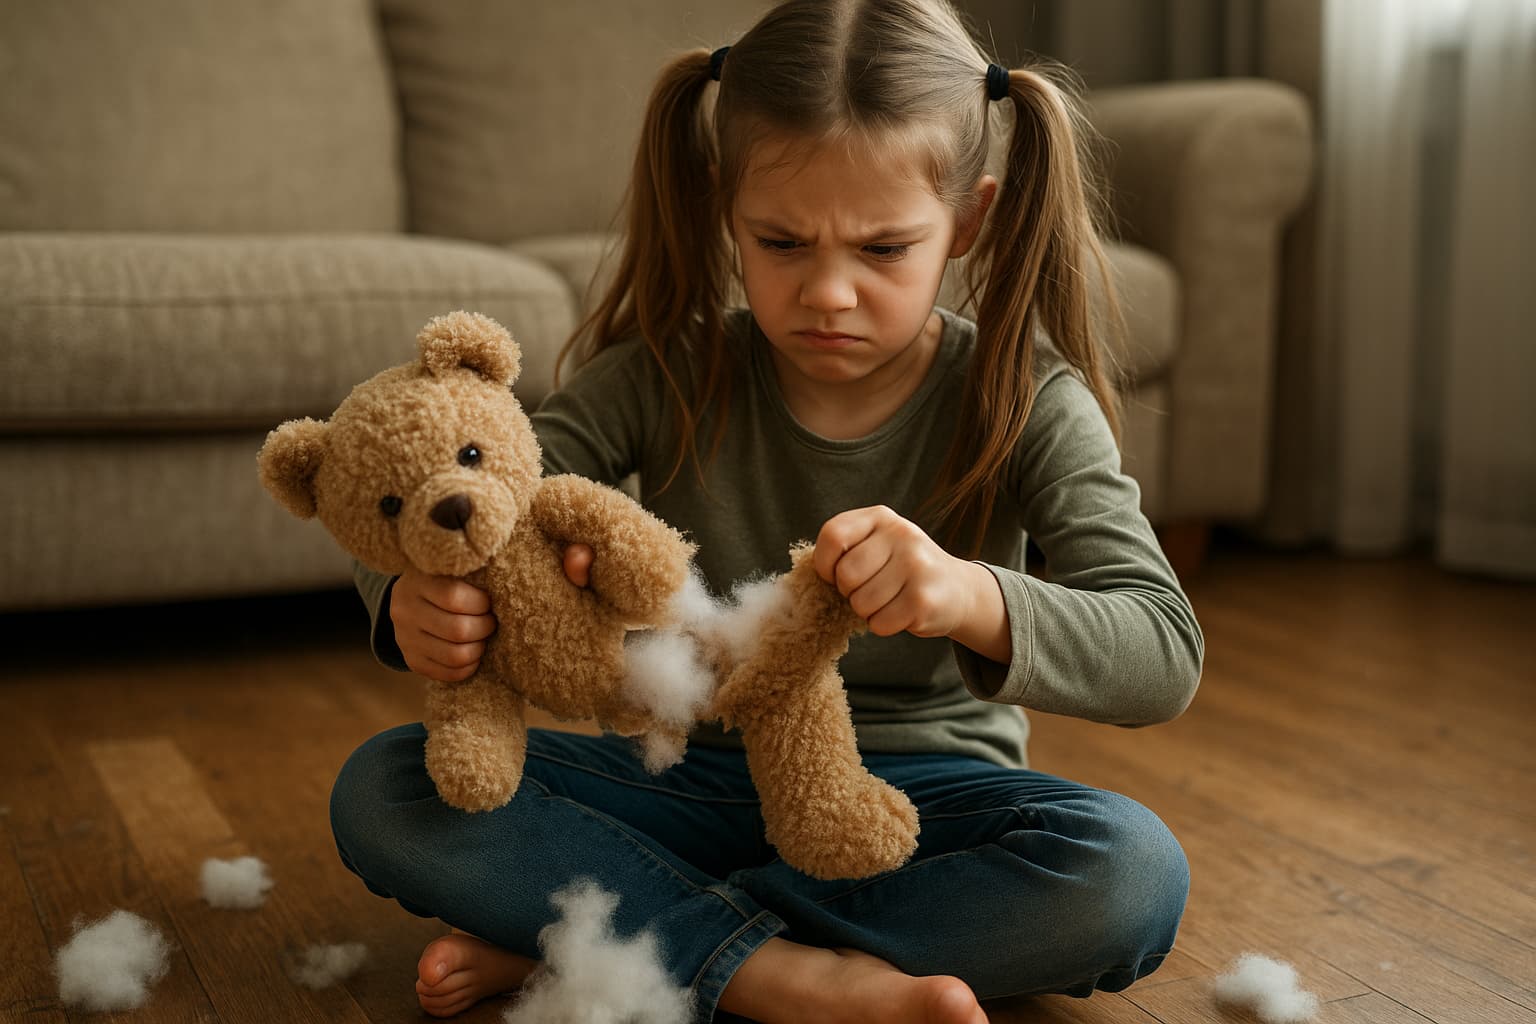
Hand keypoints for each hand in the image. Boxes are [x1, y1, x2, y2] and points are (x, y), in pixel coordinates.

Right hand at [389, 547, 594, 681]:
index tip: (492, 600)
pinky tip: (476, 652)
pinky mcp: (409, 657)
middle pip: (458, 629)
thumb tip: (581, 559)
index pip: (455, 596)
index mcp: (426, 569)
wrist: (433, 589)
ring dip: (479, 650)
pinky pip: (447, 673)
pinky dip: (468, 666)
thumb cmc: (482, 570)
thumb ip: (552, 552)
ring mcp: (403, 632)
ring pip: (454, 655)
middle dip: (485, 629)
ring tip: (485, 635)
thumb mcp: (505, 555)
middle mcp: (405, 601)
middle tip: (494, 621)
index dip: (483, 605)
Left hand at [813, 506, 1011, 659]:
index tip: (834, 574)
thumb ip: (848, 548)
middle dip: (849, 592)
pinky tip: (901, 613)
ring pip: (861, 603)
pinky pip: (880, 623)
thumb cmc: (903, 569)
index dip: (825, 563)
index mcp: (882, 517)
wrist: (957, 589)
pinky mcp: (923, 599)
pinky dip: (884, 625)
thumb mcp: (879, 543)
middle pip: (846, 575)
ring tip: (889, 600)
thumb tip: (813, 575)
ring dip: (868, 611)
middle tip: (869, 590)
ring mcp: (916, 566)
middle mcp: (902, 535)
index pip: (833, 535)